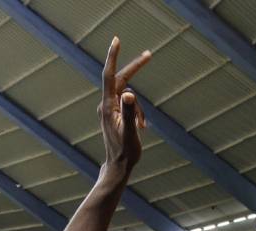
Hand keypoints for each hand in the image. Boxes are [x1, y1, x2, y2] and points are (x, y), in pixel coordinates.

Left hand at [99, 38, 149, 172]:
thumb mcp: (131, 133)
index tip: (116, 40)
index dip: (113, 57)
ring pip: (129, 96)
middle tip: (149, 54)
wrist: (118, 166)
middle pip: (121, 80)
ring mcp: (109, 109)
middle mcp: (106, 104)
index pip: (110, 76)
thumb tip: (129, 94)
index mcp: (108, 106)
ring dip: (139, 108)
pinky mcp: (114, 114)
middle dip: (135, 69)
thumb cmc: (125, 152)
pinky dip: (138, 113)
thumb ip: (130, 113)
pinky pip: (129, 105)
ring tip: (142, 127)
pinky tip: (141, 128)